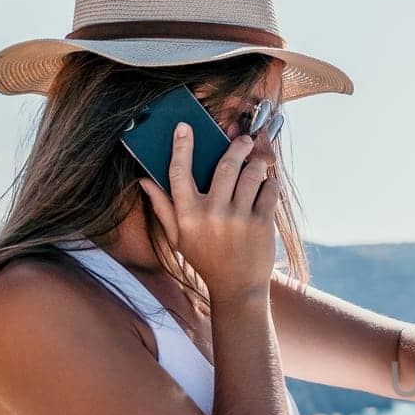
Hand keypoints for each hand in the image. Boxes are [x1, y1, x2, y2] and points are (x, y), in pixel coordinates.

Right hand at [138, 122, 279, 301]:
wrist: (237, 288)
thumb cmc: (206, 259)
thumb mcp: (178, 237)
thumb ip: (162, 207)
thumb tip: (144, 179)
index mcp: (187, 215)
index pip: (178, 173)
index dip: (181, 147)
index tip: (185, 126)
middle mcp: (211, 214)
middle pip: (224, 166)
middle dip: (236, 147)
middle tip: (243, 139)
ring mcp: (238, 218)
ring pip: (250, 174)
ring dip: (256, 163)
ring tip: (257, 161)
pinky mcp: (262, 224)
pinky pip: (269, 190)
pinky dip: (270, 182)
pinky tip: (267, 183)